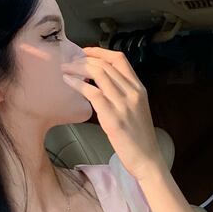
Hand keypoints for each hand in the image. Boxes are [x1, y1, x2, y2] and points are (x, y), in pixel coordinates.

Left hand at [60, 46, 167, 181]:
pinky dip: (77, 84)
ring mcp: (123, 104)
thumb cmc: (139, 138)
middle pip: (106, 64)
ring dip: (78, 68)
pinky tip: (68, 82)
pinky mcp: (113, 117)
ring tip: (65, 69)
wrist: (148, 159)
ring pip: (98, 74)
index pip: (120, 60)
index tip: (85, 52)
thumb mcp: (136, 110)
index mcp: (139, 89)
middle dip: (84, 59)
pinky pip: (92, 92)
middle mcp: (133, 92)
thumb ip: (123, 95)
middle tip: (69, 62)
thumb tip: (101, 84)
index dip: (99, 52)